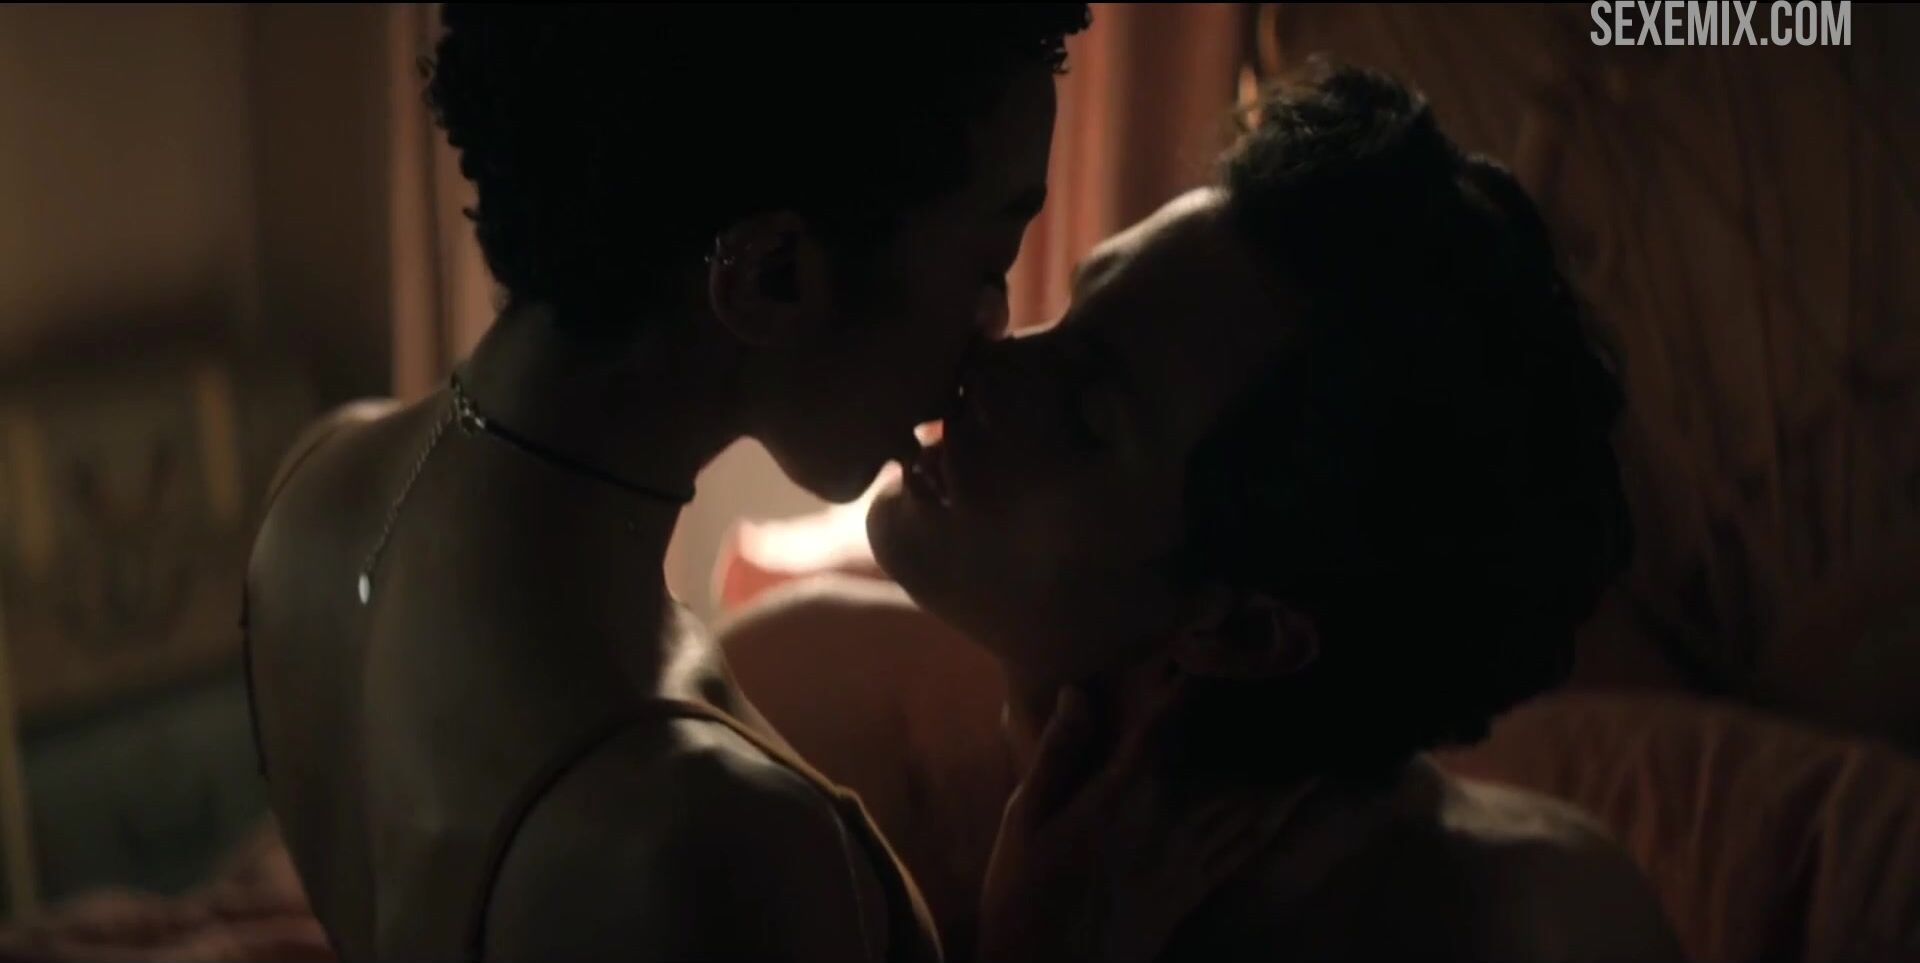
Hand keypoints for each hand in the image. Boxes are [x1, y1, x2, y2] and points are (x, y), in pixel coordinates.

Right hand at [975, 677, 1312, 962]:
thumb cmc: (1025, 895)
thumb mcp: (1024, 820)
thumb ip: (1058, 754)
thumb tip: (1077, 692)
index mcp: (1124, 794)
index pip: (1171, 723)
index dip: (1198, 681)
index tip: (1223, 639)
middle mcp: (1172, 819)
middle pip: (1230, 757)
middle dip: (1261, 720)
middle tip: (1295, 679)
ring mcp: (1193, 857)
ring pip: (1254, 799)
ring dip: (1284, 761)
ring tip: (1313, 726)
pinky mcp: (1199, 887)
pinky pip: (1250, 842)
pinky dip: (1277, 811)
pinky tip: (1297, 793)